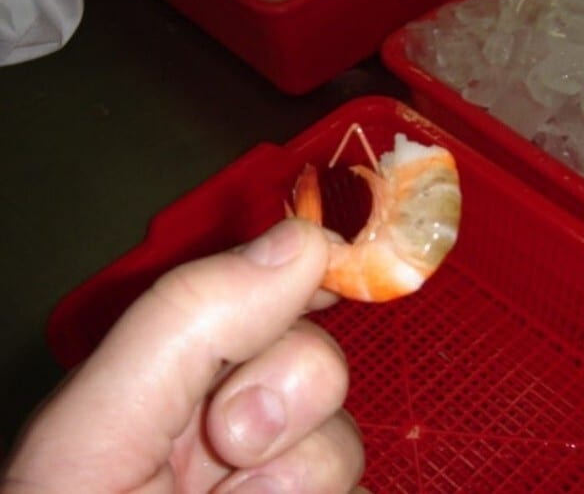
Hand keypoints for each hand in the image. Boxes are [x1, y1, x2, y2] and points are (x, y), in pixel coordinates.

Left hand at [2, 220, 365, 492]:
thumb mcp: (96, 433)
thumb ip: (188, 327)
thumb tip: (300, 239)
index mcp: (164, 379)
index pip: (252, 290)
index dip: (304, 265)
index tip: (332, 260)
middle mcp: (222, 424)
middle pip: (316, 355)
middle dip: (286, 388)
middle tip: (228, 442)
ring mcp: (275, 480)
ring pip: (345, 435)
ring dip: (301, 471)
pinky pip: (362, 490)